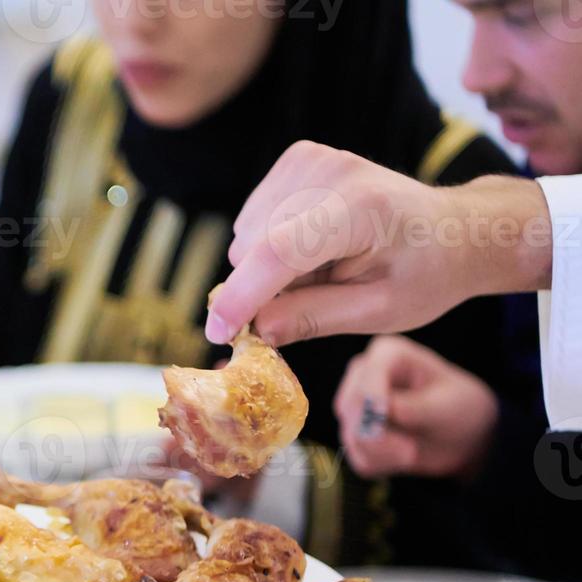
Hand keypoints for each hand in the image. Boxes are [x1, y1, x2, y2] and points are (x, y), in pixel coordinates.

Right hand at [206, 141, 552, 346]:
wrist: (453, 229)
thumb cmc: (422, 275)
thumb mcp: (379, 313)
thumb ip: (314, 318)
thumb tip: (255, 330)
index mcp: (362, 210)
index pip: (280, 251)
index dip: (240, 296)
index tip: (218, 332)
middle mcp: (332, 172)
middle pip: (254, 248)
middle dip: (265, 286)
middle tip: (317, 295)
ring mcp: (312, 159)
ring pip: (246, 236)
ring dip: (269, 266)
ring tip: (322, 267)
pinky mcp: (297, 158)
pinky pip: (250, 219)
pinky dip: (269, 243)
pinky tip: (312, 244)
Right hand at [334, 336, 498, 478]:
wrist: (462, 434)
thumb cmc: (459, 407)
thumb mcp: (447, 405)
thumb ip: (413, 407)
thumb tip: (377, 413)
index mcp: (389, 354)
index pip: (369, 372)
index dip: (372, 394)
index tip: (383, 414)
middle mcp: (364, 376)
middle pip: (352, 406)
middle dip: (379, 434)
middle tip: (410, 451)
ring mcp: (355, 407)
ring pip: (352, 436)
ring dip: (383, 453)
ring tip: (412, 453)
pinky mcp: (354, 434)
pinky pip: (357, 457)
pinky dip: (381, 464)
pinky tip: (402, 458)